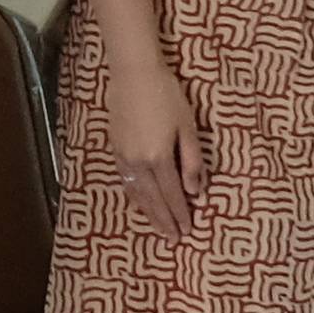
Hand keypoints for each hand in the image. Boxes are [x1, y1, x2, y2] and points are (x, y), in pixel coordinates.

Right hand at [111, 61, 205, 241]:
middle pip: (154, 199)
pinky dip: (133, 196)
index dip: (181, 214)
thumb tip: (197, 191)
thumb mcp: (188, 127)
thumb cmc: (167, 95)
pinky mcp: (116, 148)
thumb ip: (193, 161)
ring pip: (138, 193)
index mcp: (160, 157)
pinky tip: (137, 204)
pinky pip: (125, 181)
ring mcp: (124, 156)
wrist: (133, 73)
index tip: (188, 231)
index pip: (173, 194)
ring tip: (158, 229)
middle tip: (173, 239)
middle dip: (165, 220)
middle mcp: (139, 162)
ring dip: (149, 213)